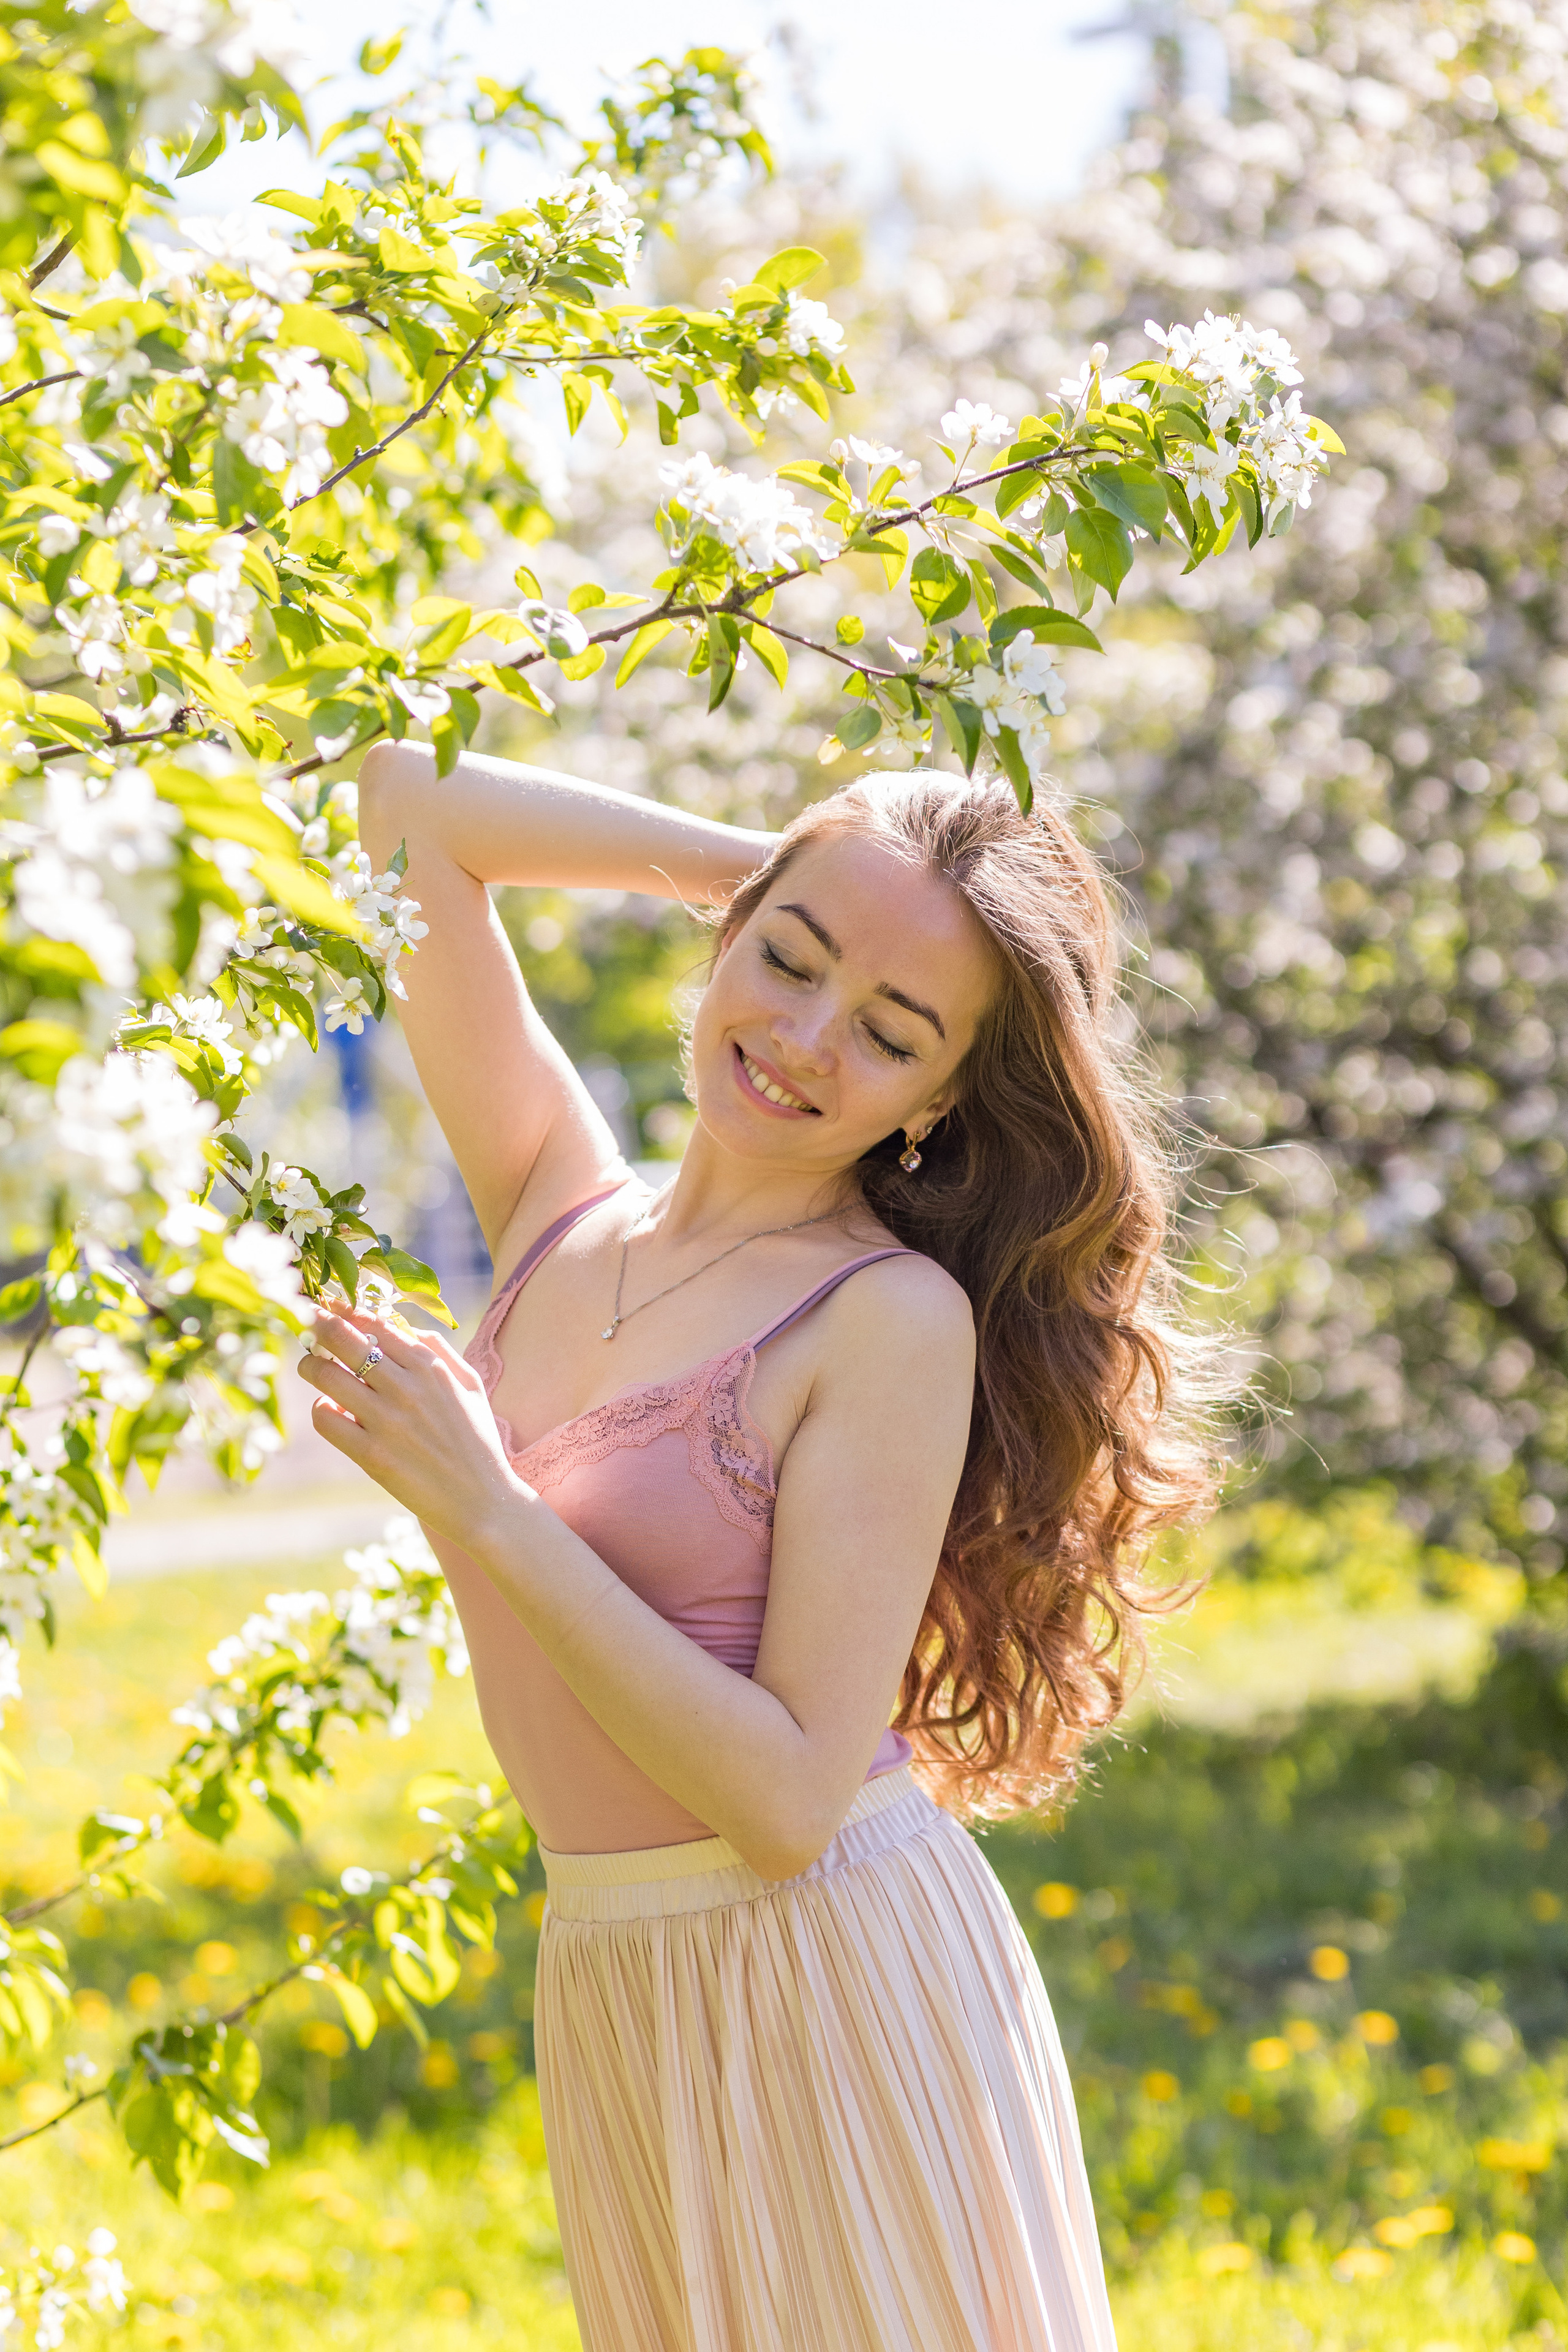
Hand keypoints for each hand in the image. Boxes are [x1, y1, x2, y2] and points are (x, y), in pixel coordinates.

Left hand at [297, 1307, 528, 1550]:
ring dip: (311, 1365)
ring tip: (311, 1366)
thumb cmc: (477, 1441)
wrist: (482, 1501)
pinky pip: (325, 1419)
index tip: (330, 1306)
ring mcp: (387, 1421)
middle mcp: (407, 1387)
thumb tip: (402, 1326)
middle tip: (307, 1321)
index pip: (376, 1322)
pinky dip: (321, 1408)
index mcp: (432, 1367)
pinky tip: (330, 1409)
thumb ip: (439, 1351)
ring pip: (326, 1374)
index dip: (347, 1309)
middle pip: (343, 1338)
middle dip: (318, 1323)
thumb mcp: (470, 1385)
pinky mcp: (371, 1454)